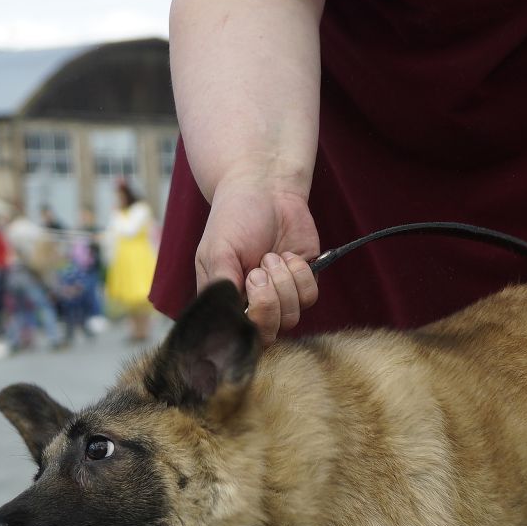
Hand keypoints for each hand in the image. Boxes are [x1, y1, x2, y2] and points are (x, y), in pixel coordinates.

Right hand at [194, 174, 320, 344]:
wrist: (267, 188)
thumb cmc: (234, 217)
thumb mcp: (217, 251)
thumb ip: (220, 288)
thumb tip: (227, 321)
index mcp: (225, 303)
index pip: (237, 337)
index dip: (248, 324)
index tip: (248, 289)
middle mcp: (252, 306)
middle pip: (267, 334)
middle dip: (268, 302)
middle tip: (258, 269)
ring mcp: (280, 297)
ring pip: (291, 318)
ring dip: (283, 283)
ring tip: (271, 257)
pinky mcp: (303, 285)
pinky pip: (309, 298)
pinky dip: (300, 275)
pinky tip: (288, 256)